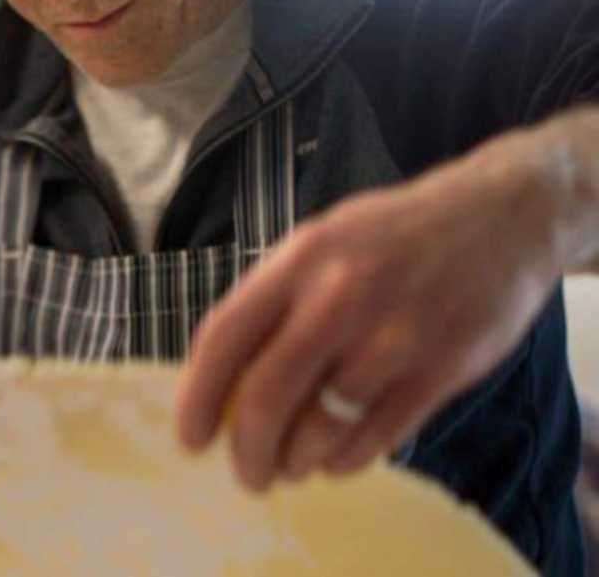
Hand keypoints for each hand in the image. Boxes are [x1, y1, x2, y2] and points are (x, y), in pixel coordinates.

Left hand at [175, 130, 564, 492]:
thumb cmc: (392, 235)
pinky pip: (376, 438)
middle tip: (247, 473)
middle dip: (247, 450)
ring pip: (322, 427)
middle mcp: (339, 297)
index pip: (225, 337)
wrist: (501, 217)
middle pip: (267, 396)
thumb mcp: (319, 242)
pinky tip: (335, 457)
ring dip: (296, 461)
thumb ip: (274, 301)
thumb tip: (225, 380)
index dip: (198, 397)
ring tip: (291, 466)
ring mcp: (393, 336)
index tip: (191, 439)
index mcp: (298, 260)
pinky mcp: (441, 369)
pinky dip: (345, 461)